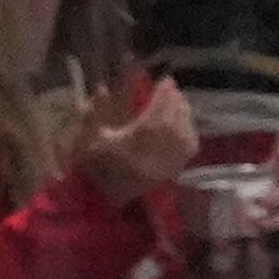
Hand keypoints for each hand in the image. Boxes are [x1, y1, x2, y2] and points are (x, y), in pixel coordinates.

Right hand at [69, 75, 199, 199]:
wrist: (103, 199)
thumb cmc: (94, 165)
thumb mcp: (88, 137)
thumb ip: (94, 112)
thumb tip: (101, 88)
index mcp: (135, 141)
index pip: (157, 112)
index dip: (164, 94)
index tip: (166, 80)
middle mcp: (156, 151)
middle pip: (174, 121)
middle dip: (175, 101)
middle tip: (173, 89)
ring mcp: (167, 163)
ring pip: (184, 134)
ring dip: (184, 115)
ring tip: (179, 102)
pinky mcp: (172, 172)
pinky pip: (189, 149)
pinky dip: (190, 132)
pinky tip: (184, 124)